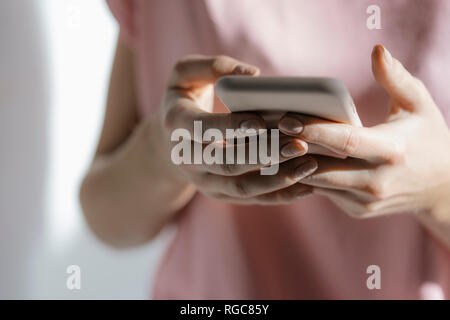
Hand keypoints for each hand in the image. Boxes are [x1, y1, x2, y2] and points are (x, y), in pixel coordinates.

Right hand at [156, 55, 317, 204]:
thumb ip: (215, 66)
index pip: (203, 129)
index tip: (261, 121)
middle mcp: (187, 158)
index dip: (231, 127)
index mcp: (178, 124)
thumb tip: (253, 76)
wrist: (168, 141)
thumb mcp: (185, 74)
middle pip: (226, 163)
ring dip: (277, 180)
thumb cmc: (184, 99)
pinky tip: (306, 186)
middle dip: (264, 155)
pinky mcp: (219, 193)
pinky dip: (279, 195)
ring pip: (241, 188)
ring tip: (310, 166)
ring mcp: (203, 180)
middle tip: (299, 145)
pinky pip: (250, 199)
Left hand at [279, 45, 449, 216]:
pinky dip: (307, 176)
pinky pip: (324, 192)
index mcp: (391, 151)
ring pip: (317, 183)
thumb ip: (395, 78)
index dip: (314, 130)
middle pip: (321, 168)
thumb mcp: (418, 105)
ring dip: (292, 166)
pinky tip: (290, 160)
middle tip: (264, 133)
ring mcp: (365, 201)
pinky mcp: (357, 210)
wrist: (442, 187)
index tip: (286, 118)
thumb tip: (376, 50)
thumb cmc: (427, 138)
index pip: (345, 141)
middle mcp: (376, 181)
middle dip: (291, 151)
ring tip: (269, 145)